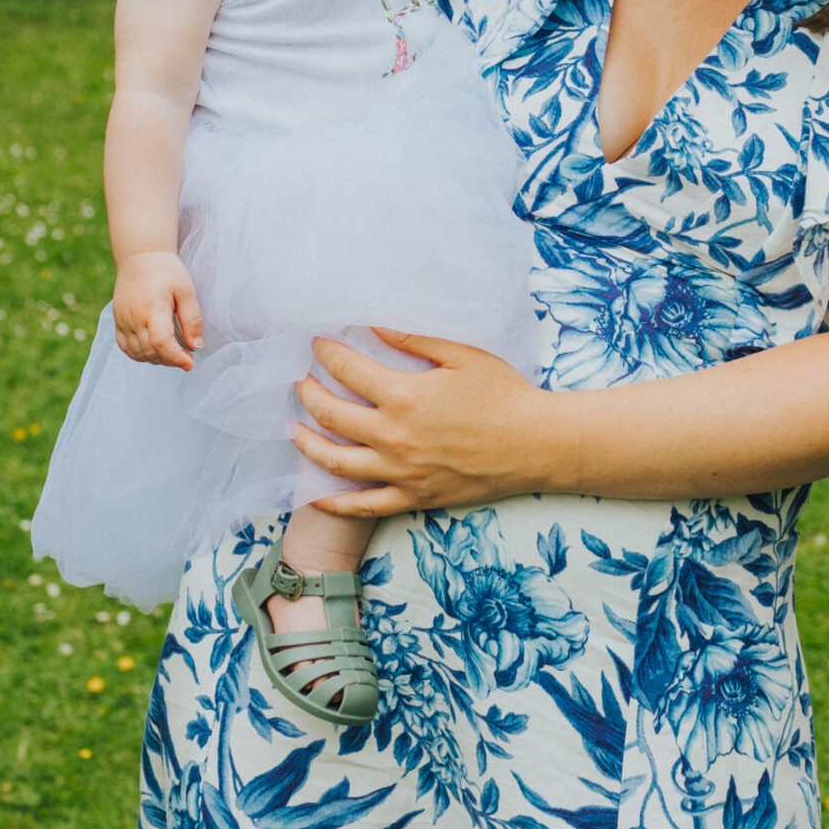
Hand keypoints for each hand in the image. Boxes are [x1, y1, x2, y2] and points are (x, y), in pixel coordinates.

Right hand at [112, 251, 203, 367]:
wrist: (140, 256)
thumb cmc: (166, 271)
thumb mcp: (186, 291)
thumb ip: (192, 320)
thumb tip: (197, 346)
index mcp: (152, 308)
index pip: (161, 342)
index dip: (176, 358)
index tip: (190, 363)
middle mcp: (133, 317)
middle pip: (150, 352)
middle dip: (170, 360)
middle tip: (186, 356)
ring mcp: (122, 320)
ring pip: (137, 353)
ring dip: (156, 360)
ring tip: (172, 353)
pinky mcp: (117, 321)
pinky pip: (125, 347)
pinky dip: (140, 355)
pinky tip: (154, 351)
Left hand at [289, 329, 565, 516]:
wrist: (535, 444)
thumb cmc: (503, 394)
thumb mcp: (461, 354)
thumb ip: (413, 338)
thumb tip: (373, 323)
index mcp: (405, 396)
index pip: (348, 371)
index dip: (327, 354)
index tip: (317, 344)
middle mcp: (395, 437)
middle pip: (332, 415)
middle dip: (308, 393)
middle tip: (299, 381)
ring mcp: (401, 472)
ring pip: (336, 463)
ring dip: (307, 444)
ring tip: (293, 429)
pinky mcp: (414, 497)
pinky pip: (363, 505)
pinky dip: (334, 500)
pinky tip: (316, 491)